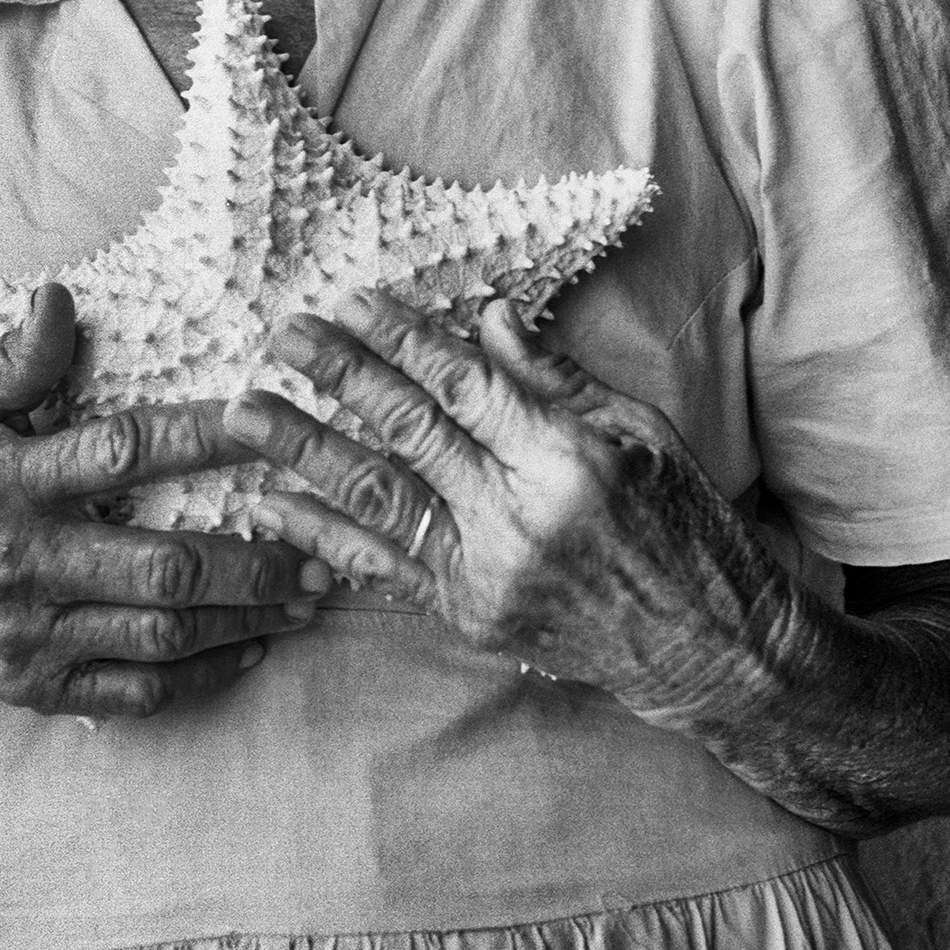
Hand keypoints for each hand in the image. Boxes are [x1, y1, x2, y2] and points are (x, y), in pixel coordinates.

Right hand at [0, 283, 330, 752]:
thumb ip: (17, 360)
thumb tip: (58, 295)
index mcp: (13, 483)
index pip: (124, 452)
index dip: (202, 436)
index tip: (269, 417)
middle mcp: (28, 562)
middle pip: (163, 567)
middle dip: (256, 560)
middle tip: (324, 545)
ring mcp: (35, 635)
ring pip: (163, 635)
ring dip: (246, 618)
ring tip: (311, 597)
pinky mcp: (41, 688)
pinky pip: (139, 691)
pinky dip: (204, 676)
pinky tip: (254, 647)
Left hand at [224, 292, 760, 720]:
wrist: (706, 648)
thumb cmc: (681, 524)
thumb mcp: (636, 431)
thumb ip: (552, 376)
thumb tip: (487, 312)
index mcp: (565, 456)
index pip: (463, 383)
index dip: (401, 339)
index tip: (350, 302)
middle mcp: (518, 515)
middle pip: (408, 430)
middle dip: (337, 376)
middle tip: (281, 335)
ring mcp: (487, 572)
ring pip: (376, 497)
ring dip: (302, 451)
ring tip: (243, 415)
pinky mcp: (469, 615)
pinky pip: (380, 568)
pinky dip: (319, 537)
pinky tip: (269, 508)